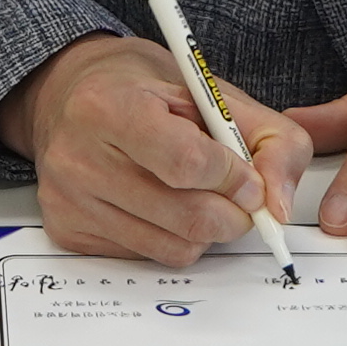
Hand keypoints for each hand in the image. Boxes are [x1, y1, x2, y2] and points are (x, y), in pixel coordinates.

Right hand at [0, 35, 313, 266]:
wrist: (68, 95)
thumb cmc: (142, 90)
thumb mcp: (212, 91)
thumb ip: (269, 139)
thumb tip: (278, 205)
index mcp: (108, 106)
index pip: (187, 163)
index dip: (234, 177)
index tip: (248, 176)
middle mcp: (78, 157)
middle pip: (188, 215)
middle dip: (233, 212)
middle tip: (238, 194)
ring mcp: (69, 201)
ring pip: (176, 246)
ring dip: (206, 228)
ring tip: (196, 192)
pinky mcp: (68, 233)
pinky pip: (150, 256)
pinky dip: (173, 237)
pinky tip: (161, 202)